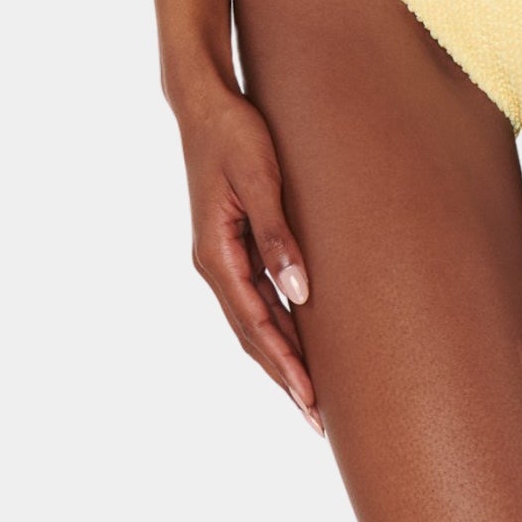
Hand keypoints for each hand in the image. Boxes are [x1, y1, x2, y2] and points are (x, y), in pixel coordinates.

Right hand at [177, 84, 322, 431]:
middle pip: (253, 335)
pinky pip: (256, 300)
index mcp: (217, 255)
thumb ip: (279, 237)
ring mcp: (221, 257)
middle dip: (285, 378)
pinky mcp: (232, 245)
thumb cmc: (235, 134)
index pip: (257, 326)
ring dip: (280, 359)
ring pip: (254, 322)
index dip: (285, 365)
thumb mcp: (260, 180)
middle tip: (316, 419)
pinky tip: (298, 344)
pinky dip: (276, 328)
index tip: (311, 401)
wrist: (205, 102)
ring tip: (310, 396)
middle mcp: (214, 264)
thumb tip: (300, 294)